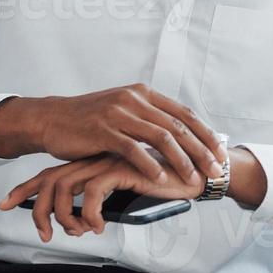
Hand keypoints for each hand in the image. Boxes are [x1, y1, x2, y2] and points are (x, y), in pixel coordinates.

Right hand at [0, 83, 226, 184]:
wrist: (53, 119)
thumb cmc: (90, 121)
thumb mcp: (123, 112)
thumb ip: (148, 119)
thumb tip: (178, 134)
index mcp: (143, 93)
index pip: (183, 114)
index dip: (205, 133)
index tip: (220, 152)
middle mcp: (134, 99)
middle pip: (177, 126)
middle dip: (200, 150)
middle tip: (216, 169)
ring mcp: (119, 113)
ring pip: (159, 137)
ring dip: (181, 160)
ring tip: (193, 177)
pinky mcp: (103, 130)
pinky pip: (132, 148)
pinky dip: (149, 164)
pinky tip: (160, 178)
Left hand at [0, 152, 202, 240]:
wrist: (194, 173)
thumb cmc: (162, 185)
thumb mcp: (125, 194)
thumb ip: (105, 198)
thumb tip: (85, 220)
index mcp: (92, 161)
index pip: (51, 173)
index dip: (26, 188)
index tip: (5, 203)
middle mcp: (93, 158)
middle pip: (49, 180)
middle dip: (32, 205)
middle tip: (41, 234)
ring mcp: (105, 161)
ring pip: (64, 187)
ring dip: (65, 217)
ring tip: (78, 233)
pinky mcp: (120, 168)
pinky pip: (91, 193)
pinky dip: (88, 214)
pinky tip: (98, 226)